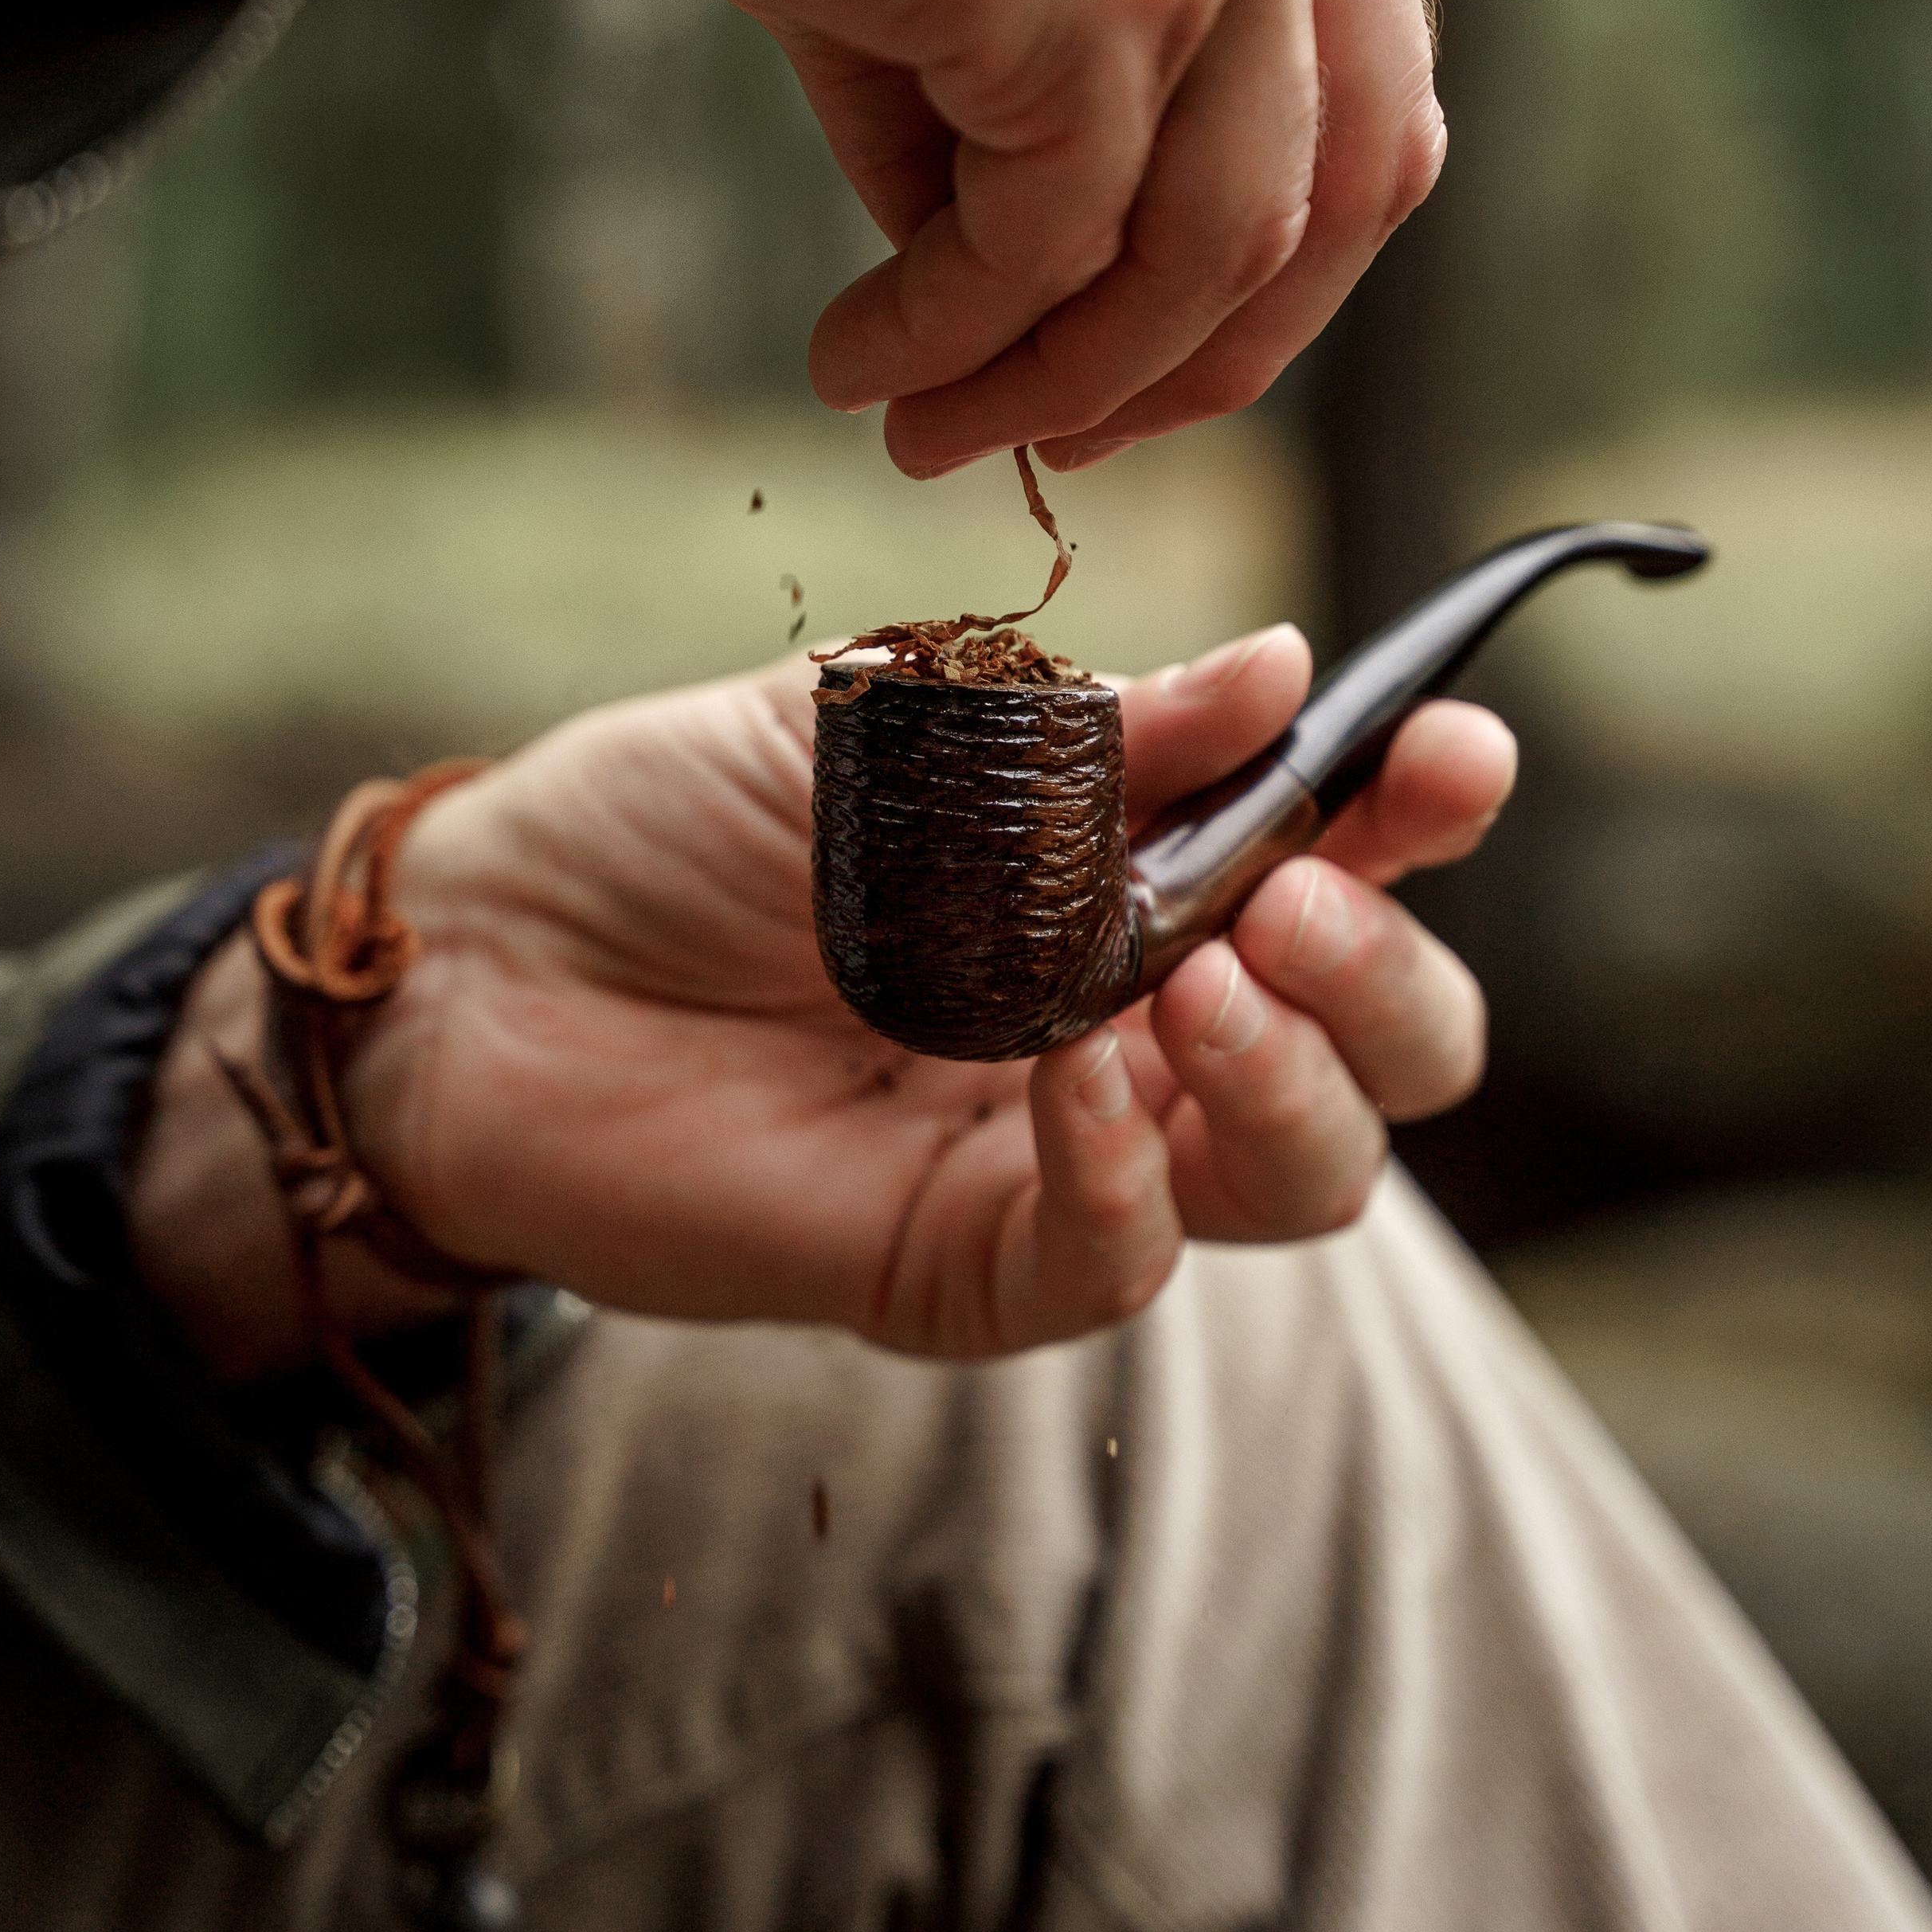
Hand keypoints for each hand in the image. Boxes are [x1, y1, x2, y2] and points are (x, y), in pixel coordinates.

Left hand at [132, 632, 1512, 1375]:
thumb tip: (1287, 667)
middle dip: (1389, 977)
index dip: (1418, 815)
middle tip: (1299, 900)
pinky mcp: (960, 1264)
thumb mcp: (883, 726)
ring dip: (1295, 1084)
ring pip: (1300, 1179)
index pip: (1341, 860)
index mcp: (1130, 869)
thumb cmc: (673, 819)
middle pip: (1383, 1053)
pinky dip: (1128, 1175)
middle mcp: (1133, 1016)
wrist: (481, 957)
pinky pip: (1116, 1262)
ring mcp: (1061, 1150)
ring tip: (1200, 984)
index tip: (1450, 757)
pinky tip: (1070, 1072)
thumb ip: (1085, 723)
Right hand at [292, 0, 1442, 477]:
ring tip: (923, 424)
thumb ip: (994, 53)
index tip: (1131, 340)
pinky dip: (960, 337)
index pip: (1359, 77)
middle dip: (1203, 353)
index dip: (1259, 251)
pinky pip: (1055, 246)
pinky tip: (862, 363)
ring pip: (1206, 250)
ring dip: (1063, 375)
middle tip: (1064, 432)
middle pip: (1343, 192)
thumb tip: (958, 244)